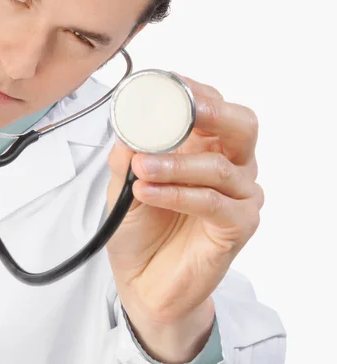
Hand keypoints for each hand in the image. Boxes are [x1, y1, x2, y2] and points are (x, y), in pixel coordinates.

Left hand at [105, 72, 262, 362]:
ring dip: (177, 164)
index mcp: (203, 147)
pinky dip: (178, 194)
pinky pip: (214, 203)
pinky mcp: (237, 227)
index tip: (168, 82)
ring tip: (142, 169)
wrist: (142, 281)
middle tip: (186, 111)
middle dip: (214, 113)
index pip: (212, 107)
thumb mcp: (122, 184)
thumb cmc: (140, 227)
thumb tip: (128, 128)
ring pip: (221, 167)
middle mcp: (228, 167)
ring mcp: (237, 197)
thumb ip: (126, 156)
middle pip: (241, 126)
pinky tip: (148, 192)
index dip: (195, 91)